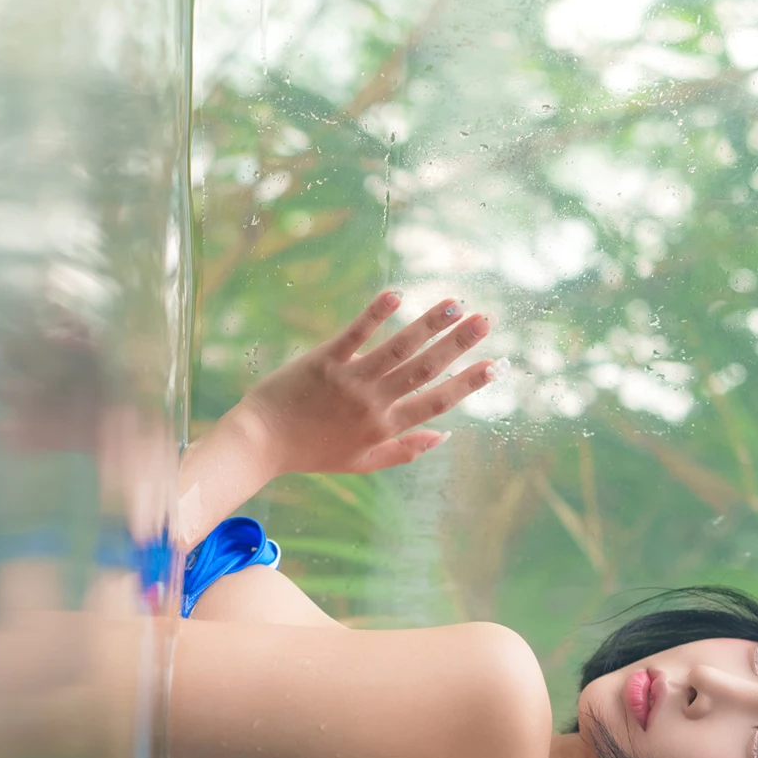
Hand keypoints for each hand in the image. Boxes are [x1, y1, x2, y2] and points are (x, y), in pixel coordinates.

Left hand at [236, 290, 494, 476]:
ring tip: (456, 304)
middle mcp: (374, 403)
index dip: (468, 384)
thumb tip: (446, 435)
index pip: (437, 402)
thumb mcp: (363, 463)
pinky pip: (355, 334)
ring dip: (429, 324)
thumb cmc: (313, 453)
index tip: (496, 365)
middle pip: (425, 370)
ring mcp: (350, 380)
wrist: (262, 441)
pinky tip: (397, 295)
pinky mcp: (325, 359)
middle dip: (460, 345)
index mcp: (385, 427)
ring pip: (399, 349)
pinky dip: (376, 314)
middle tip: (486, 321)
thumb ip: (406, 450)